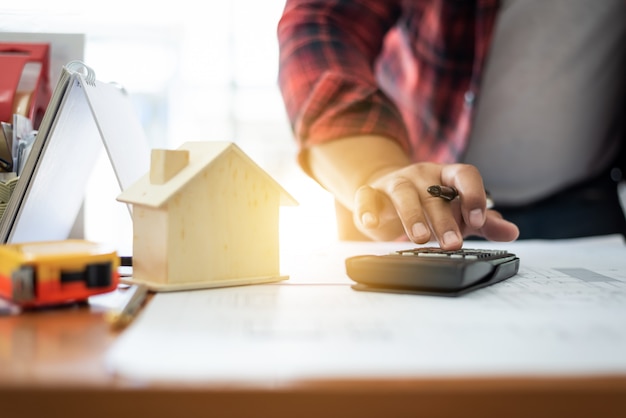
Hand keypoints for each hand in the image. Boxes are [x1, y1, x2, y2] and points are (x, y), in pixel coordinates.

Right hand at [353, 162, 519, 248]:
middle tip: (452, 244)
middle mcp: (422, 176)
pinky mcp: (371, 194)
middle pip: (433, 193)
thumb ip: (484, 223)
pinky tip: (371, 222)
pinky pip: (367, 197)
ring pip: (403, 193)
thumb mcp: (458, 213)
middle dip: (443, 220)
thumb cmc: (429, 204)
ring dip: (412, 216)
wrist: (388, 195)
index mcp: (446, 176)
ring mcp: (395, 183)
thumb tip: (511, 232)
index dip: (472, 195)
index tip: (477, 221)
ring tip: (419, 239)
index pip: (465, 174)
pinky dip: (367, 209)